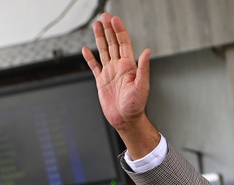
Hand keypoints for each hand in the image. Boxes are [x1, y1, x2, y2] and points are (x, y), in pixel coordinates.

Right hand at [81, 13, 158, 154]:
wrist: (126, 120)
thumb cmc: (136, 106)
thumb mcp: (142, 86)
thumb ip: (143, 68)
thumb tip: (147, 51)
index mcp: (129, 67)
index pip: (124, 44)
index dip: (119, 31)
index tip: (115, 19)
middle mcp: (119, 67)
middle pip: (113, 43)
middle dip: (109, 29)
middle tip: (104, 16)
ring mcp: (110, 73)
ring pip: (104, 51)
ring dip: (100, 38)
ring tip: (97, 25)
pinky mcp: (101, 81)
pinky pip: (94, 66)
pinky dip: (90, 58)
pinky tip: (86, 49)